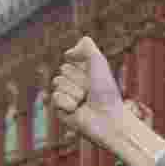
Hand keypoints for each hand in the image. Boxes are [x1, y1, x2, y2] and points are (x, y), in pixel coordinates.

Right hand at [53, 37, 164, 165]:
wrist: (108, 119)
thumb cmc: (106, 92)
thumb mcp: (99, 62)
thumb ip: (86, 46)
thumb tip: (67, 53)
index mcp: (83, 72)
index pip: (69, 59)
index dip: (82, 67)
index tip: (95, 78)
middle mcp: (74, 83)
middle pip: (63, 70)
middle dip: (78, 80)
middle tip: (90, 92)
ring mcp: (67, 97)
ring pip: (58, 83)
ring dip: (74, 92)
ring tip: (84, 101)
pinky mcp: (61, 111)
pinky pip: (55, 97)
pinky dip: (68, 103)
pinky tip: (77, 110)